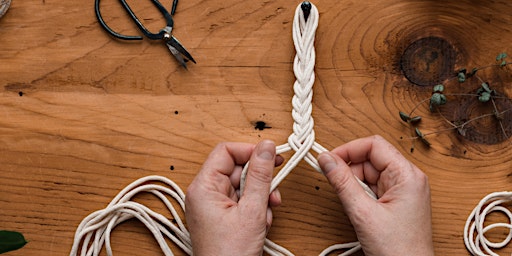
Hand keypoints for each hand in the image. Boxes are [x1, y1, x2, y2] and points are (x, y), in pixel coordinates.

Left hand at [185, 140, 281, 255]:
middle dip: (259, 180)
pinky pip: (242, 201)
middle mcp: (204, 194)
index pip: (226, 152)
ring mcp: (213, 206)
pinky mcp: (221, 217)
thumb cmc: (230, 254)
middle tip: (274, 190)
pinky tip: (262, 223)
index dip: (250, 151)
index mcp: (203, 187)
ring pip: (243, 186)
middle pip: (237, 169)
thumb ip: (261, 176)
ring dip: (260, 197)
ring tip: (267, 213)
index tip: (271, 156)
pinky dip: (255, 209)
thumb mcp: (253, 211)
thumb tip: (267, 147)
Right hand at [317, 135, 433, 255]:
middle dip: (350, 169)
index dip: (349, 149)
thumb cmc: (398, 250)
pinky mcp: (396, 201)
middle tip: (334, 183)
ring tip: (352, 204)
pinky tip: (358, 209)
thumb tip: (326, 159)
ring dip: (355, 184)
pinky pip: (373, 187)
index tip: (329, 160)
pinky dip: (360, 194)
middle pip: (370, 158)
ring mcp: (403, 190)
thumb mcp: (363, 213)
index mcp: (408, 175)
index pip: (374, 145)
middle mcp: (408, 178)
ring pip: (370, 173)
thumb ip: (342, 182)